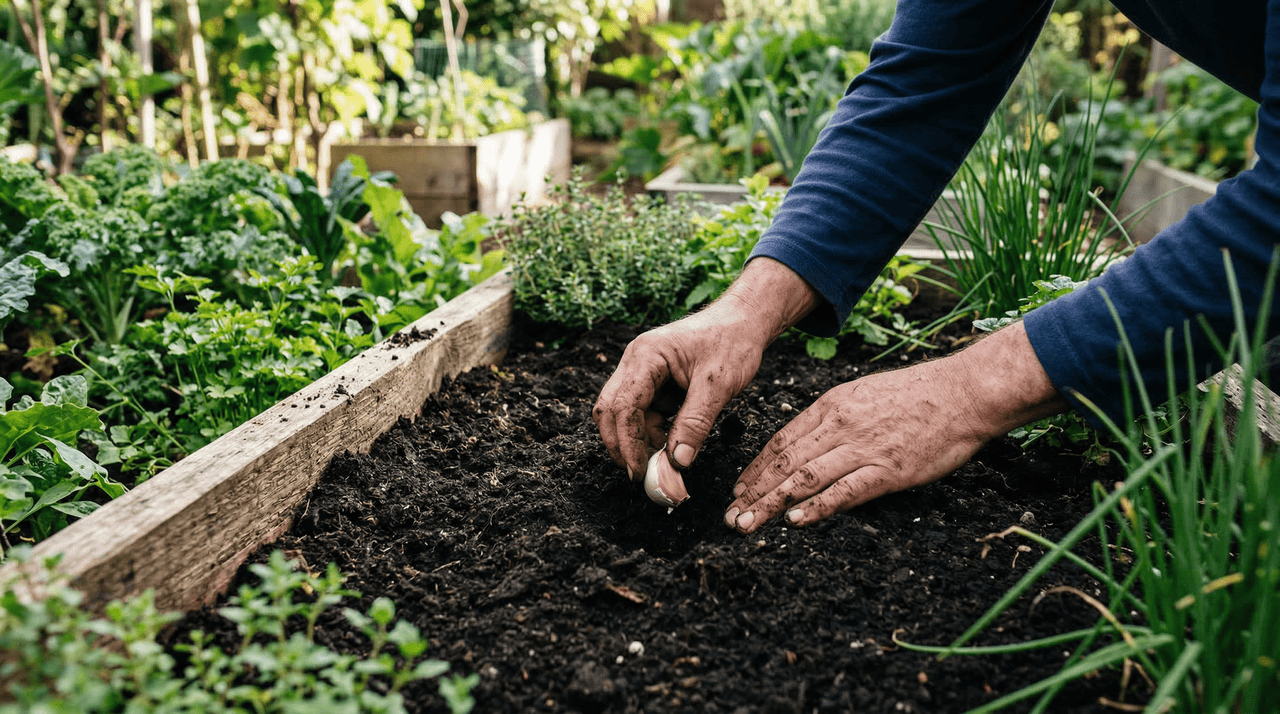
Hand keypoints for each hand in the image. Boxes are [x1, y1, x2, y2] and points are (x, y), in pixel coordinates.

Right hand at [594, 258, 820, 483]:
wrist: (744, 322)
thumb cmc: (732, 343)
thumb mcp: (718, 385)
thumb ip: (695, 424)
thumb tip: (677, 463)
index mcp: (646, 356)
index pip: (623, 405)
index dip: (627, 442)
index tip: (639, 472)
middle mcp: (636, 362)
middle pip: (611, 410)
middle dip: (621, 444)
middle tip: (639, 475)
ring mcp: (642, 372)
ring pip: (626, 415)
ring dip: (640, 441)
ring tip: (662, 464)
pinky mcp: (653, 383)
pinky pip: (644, 413)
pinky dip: (653, 434)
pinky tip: (670, 447)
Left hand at [724, 321, 1069, 532]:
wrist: (963, 392)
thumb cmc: (919, 395)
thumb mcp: (864, 395)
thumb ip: (835, 420)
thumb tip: (810, 443)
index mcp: (832, 407)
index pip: (781, 441)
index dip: (756, 468)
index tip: (738, 490)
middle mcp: (839, 426)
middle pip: (784, 462)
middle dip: (753, 491)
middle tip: (730, 517)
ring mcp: (863, 448)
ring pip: (805, 477)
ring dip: (771, 503)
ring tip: (748, 524)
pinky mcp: (888, 469)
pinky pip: (845, 491)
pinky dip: (818, 506)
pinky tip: (796, 520)